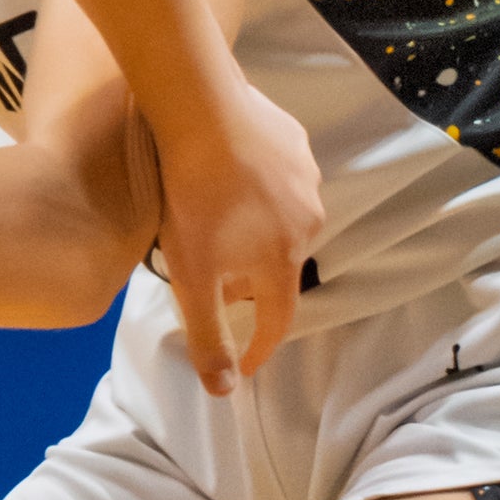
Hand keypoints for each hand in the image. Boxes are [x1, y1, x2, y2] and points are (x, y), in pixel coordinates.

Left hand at [150, 75, 319, 395]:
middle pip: (276, 269)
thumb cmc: (194, 196)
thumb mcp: (191, 275)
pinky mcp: (292, 142)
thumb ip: (208, 335)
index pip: (278, 318)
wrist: (205, 109)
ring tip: (214, 228)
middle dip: (247, 285)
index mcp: (282, 259)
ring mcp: (305, 178)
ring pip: (279, 223)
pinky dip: (255, 193)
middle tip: (211, 284)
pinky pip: (276, 181)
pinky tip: (226, 180)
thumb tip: (225, 390)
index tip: (245, 364)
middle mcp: (308, 222)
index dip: (259, 345)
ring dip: (252, 235)